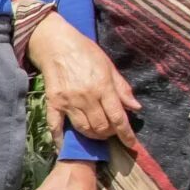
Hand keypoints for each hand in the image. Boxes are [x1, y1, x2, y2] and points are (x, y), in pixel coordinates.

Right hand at [28, 11, 137, 146]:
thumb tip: (136, 107)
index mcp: (103, 87)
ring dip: (93, 135)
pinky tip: (65, 145)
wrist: (56, 44)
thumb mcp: (109, 66)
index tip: (131, 144)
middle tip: (111, 130)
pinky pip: (56, 126)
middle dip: (109, 133)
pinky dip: (60, 139)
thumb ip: (122, 88)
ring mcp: (69, 101)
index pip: (118, 117)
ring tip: (97, 132)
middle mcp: (87, 97)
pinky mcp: (54, 102)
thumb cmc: (86, 52)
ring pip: (83, 129)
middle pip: (101, 127)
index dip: (126, 134)